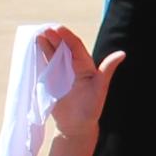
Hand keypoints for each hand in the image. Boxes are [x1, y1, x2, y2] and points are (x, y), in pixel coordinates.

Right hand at [37, 33, 121, 155]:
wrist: (76, 126)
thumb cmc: (91, 108)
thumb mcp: (100, 89)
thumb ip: (107, 71)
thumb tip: (122, 53)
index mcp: (86, 66)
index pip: (76, 47)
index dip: (67, 37)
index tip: (58, 29)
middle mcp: (74, 66)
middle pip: (63, 48)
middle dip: (54, 38)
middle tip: (45, 29)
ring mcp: (62, 73)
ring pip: (53, 54)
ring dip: (45, 45)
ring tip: (37, 34)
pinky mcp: (52, 80)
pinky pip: (45, 65)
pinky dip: (39, 57)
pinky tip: (33, 49)